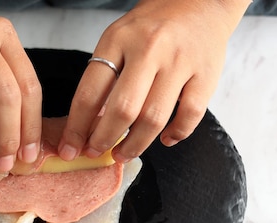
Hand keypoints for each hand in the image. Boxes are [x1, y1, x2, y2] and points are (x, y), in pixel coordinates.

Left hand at [59, 0, 250, 162]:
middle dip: (104, 140)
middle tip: (96, 152)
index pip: (89, 93)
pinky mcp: (207, 73)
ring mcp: (180, 61)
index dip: (77, 128)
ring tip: (123, 153)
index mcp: (118, 40)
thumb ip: (104, 78)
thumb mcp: (117, 40)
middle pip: (122, 110)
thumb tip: (87, 127)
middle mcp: (149, 49)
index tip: (69, 148)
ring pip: (154, 119)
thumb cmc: (151, 27)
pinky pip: (190, 115)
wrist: (199, 0)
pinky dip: (176, 134)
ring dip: (135, 145)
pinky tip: (165, 140)